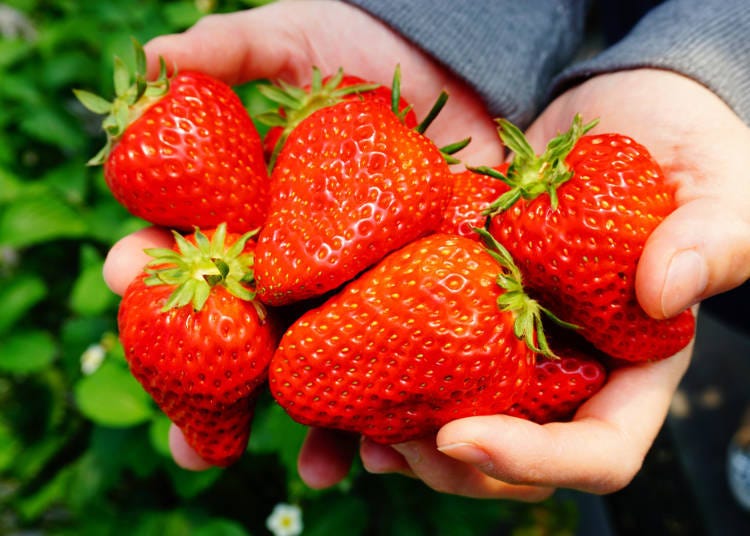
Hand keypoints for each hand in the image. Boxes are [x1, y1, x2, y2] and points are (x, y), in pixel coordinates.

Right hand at [103, 0, 501, 482]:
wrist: (467, 64)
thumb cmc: (374, 45)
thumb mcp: (300, 37)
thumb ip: (233, 51)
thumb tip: (155, 61)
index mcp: (259, 209)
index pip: (194, 246)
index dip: (156, 260)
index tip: (125, 270)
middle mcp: (302, 259)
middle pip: (250, 330)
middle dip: (218, 386)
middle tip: (187, 442)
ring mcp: (360, 284)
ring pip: (322, 363)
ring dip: (306, 422)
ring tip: (299, 468)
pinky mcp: (421, 295)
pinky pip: (399, 361)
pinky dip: (385, 409)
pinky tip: (374, 449)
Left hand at [380, 69, 749, 498]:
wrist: (624, 116)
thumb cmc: (689, 152)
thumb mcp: (723, 190)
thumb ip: (711, 240)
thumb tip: (667, 293)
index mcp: (634, 367)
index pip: (598, 450)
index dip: (534, 461)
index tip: (463, 436)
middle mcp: (569, 368)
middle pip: (515, 457)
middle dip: (452, 465)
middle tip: (391, 441)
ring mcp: (514, 341)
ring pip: (462, 421)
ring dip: (405, 441)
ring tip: (350, 431)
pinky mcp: (469, 304)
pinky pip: (425, 357)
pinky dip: (380, 380)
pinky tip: (338, 385)